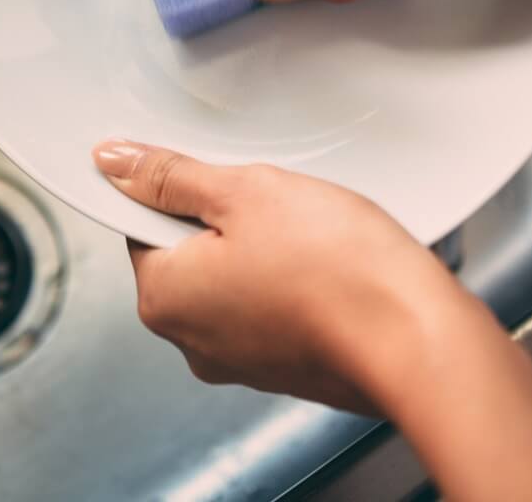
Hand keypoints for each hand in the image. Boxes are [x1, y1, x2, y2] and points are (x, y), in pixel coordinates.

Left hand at [91, 138, 463, 413]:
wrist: (417, 340)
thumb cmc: (335, 269)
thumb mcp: (244, 193)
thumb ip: (172, 177)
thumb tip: (114, 163)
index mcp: (163, 299)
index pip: (142, 225)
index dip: (183, 189)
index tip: (223, 176)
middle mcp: (191, 342)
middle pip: (190, 255)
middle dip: (228, 220)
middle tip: (276, 201)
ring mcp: (241, 362)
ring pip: (236, 279)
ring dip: (265, 249)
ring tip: (311, 233)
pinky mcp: (287, 368)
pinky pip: (274, 307)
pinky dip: (295, 282)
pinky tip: (330, 264)